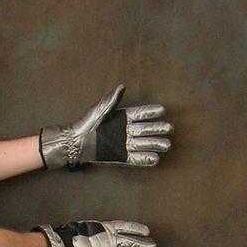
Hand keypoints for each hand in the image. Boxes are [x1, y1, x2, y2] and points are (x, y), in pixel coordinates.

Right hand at [30, 220, 155, 246]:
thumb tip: (109, 233)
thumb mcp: (93, 227)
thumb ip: (103, 231)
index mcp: (109, 229)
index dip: (137, 229)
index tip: (147, 231)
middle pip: (133, 243)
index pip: (127, 228)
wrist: (69, 245)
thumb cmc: (77, 234)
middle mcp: (113, 241)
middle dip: (144, 245)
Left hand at [39, 83, 172, 169]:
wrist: (76, 143)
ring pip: (142, 144)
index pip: (140, 114)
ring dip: (154, 144)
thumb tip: (122, 86)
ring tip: (167, 145)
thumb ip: (112, 100)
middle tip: (170, 129)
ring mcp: (123, 144)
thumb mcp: (99, 110)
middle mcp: (125, 131)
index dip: (150, 112)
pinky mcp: (120, 156)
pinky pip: (135, 158)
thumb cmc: (85, 124)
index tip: (162, 110)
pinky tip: (155, 159)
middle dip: (157, 129)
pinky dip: (144, 159)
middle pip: (145, 129)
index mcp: (121, 117)